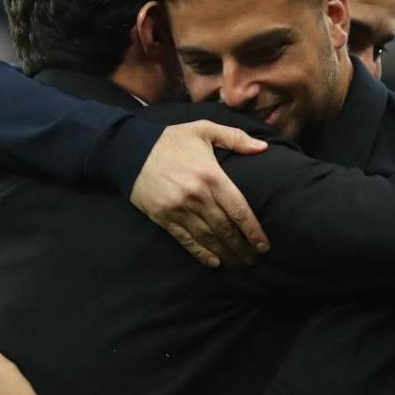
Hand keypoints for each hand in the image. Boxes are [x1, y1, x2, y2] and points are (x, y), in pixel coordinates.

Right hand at [130, 120, 270, 267]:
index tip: (264, 245)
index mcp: (211, 176)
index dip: (253, 230)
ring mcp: (179, 209)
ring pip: (208, 238)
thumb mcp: (204, 129)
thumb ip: (236, 138)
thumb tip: (263, 147)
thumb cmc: (172, 140)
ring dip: (226, 254)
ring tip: (240, 264)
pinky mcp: (164, 218)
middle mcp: (197, 195)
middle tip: (255, 260)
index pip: (238, 209)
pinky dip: (201, 254)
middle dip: (243, 247)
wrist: (130, 150)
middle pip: (226, 228)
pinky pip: (186, 240)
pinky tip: (214, 263)